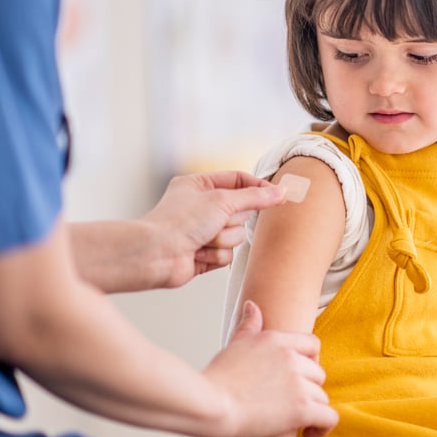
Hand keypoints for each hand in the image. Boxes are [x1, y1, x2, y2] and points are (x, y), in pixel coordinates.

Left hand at [140, 171, 284, 288]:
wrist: (156, 255)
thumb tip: (280, 192)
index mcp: (199, 185)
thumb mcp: (221, 200)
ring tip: (202, 240)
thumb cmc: (179, 221)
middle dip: (231, 220)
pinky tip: (198, 254)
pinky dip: (215, 254)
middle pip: (241, 211)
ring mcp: (203, 231)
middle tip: (216, 221)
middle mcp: (201, 207)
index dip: (258, 188)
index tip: (277, 195)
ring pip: (236, 235)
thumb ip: (254, 197)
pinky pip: (227, 254)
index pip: (238, 180)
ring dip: (223, 239)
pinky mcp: (205, 253)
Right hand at [205, 300, 337, 436]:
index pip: (313, 345)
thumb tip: (252, 306)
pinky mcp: (302, 409)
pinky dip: (323, 427)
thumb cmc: (215, 381)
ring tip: (296, 422)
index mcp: (276, 340)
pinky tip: (308, 433)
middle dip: (308, 389)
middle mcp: (291, 358)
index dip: (309, 362)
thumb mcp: (234, 346)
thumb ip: (249, 326)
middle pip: (318, 373)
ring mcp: (298, 383)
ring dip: (312, 409)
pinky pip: (329, 417)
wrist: (208, 406)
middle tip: (290, 403)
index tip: (298, 378)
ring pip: (322, 396)